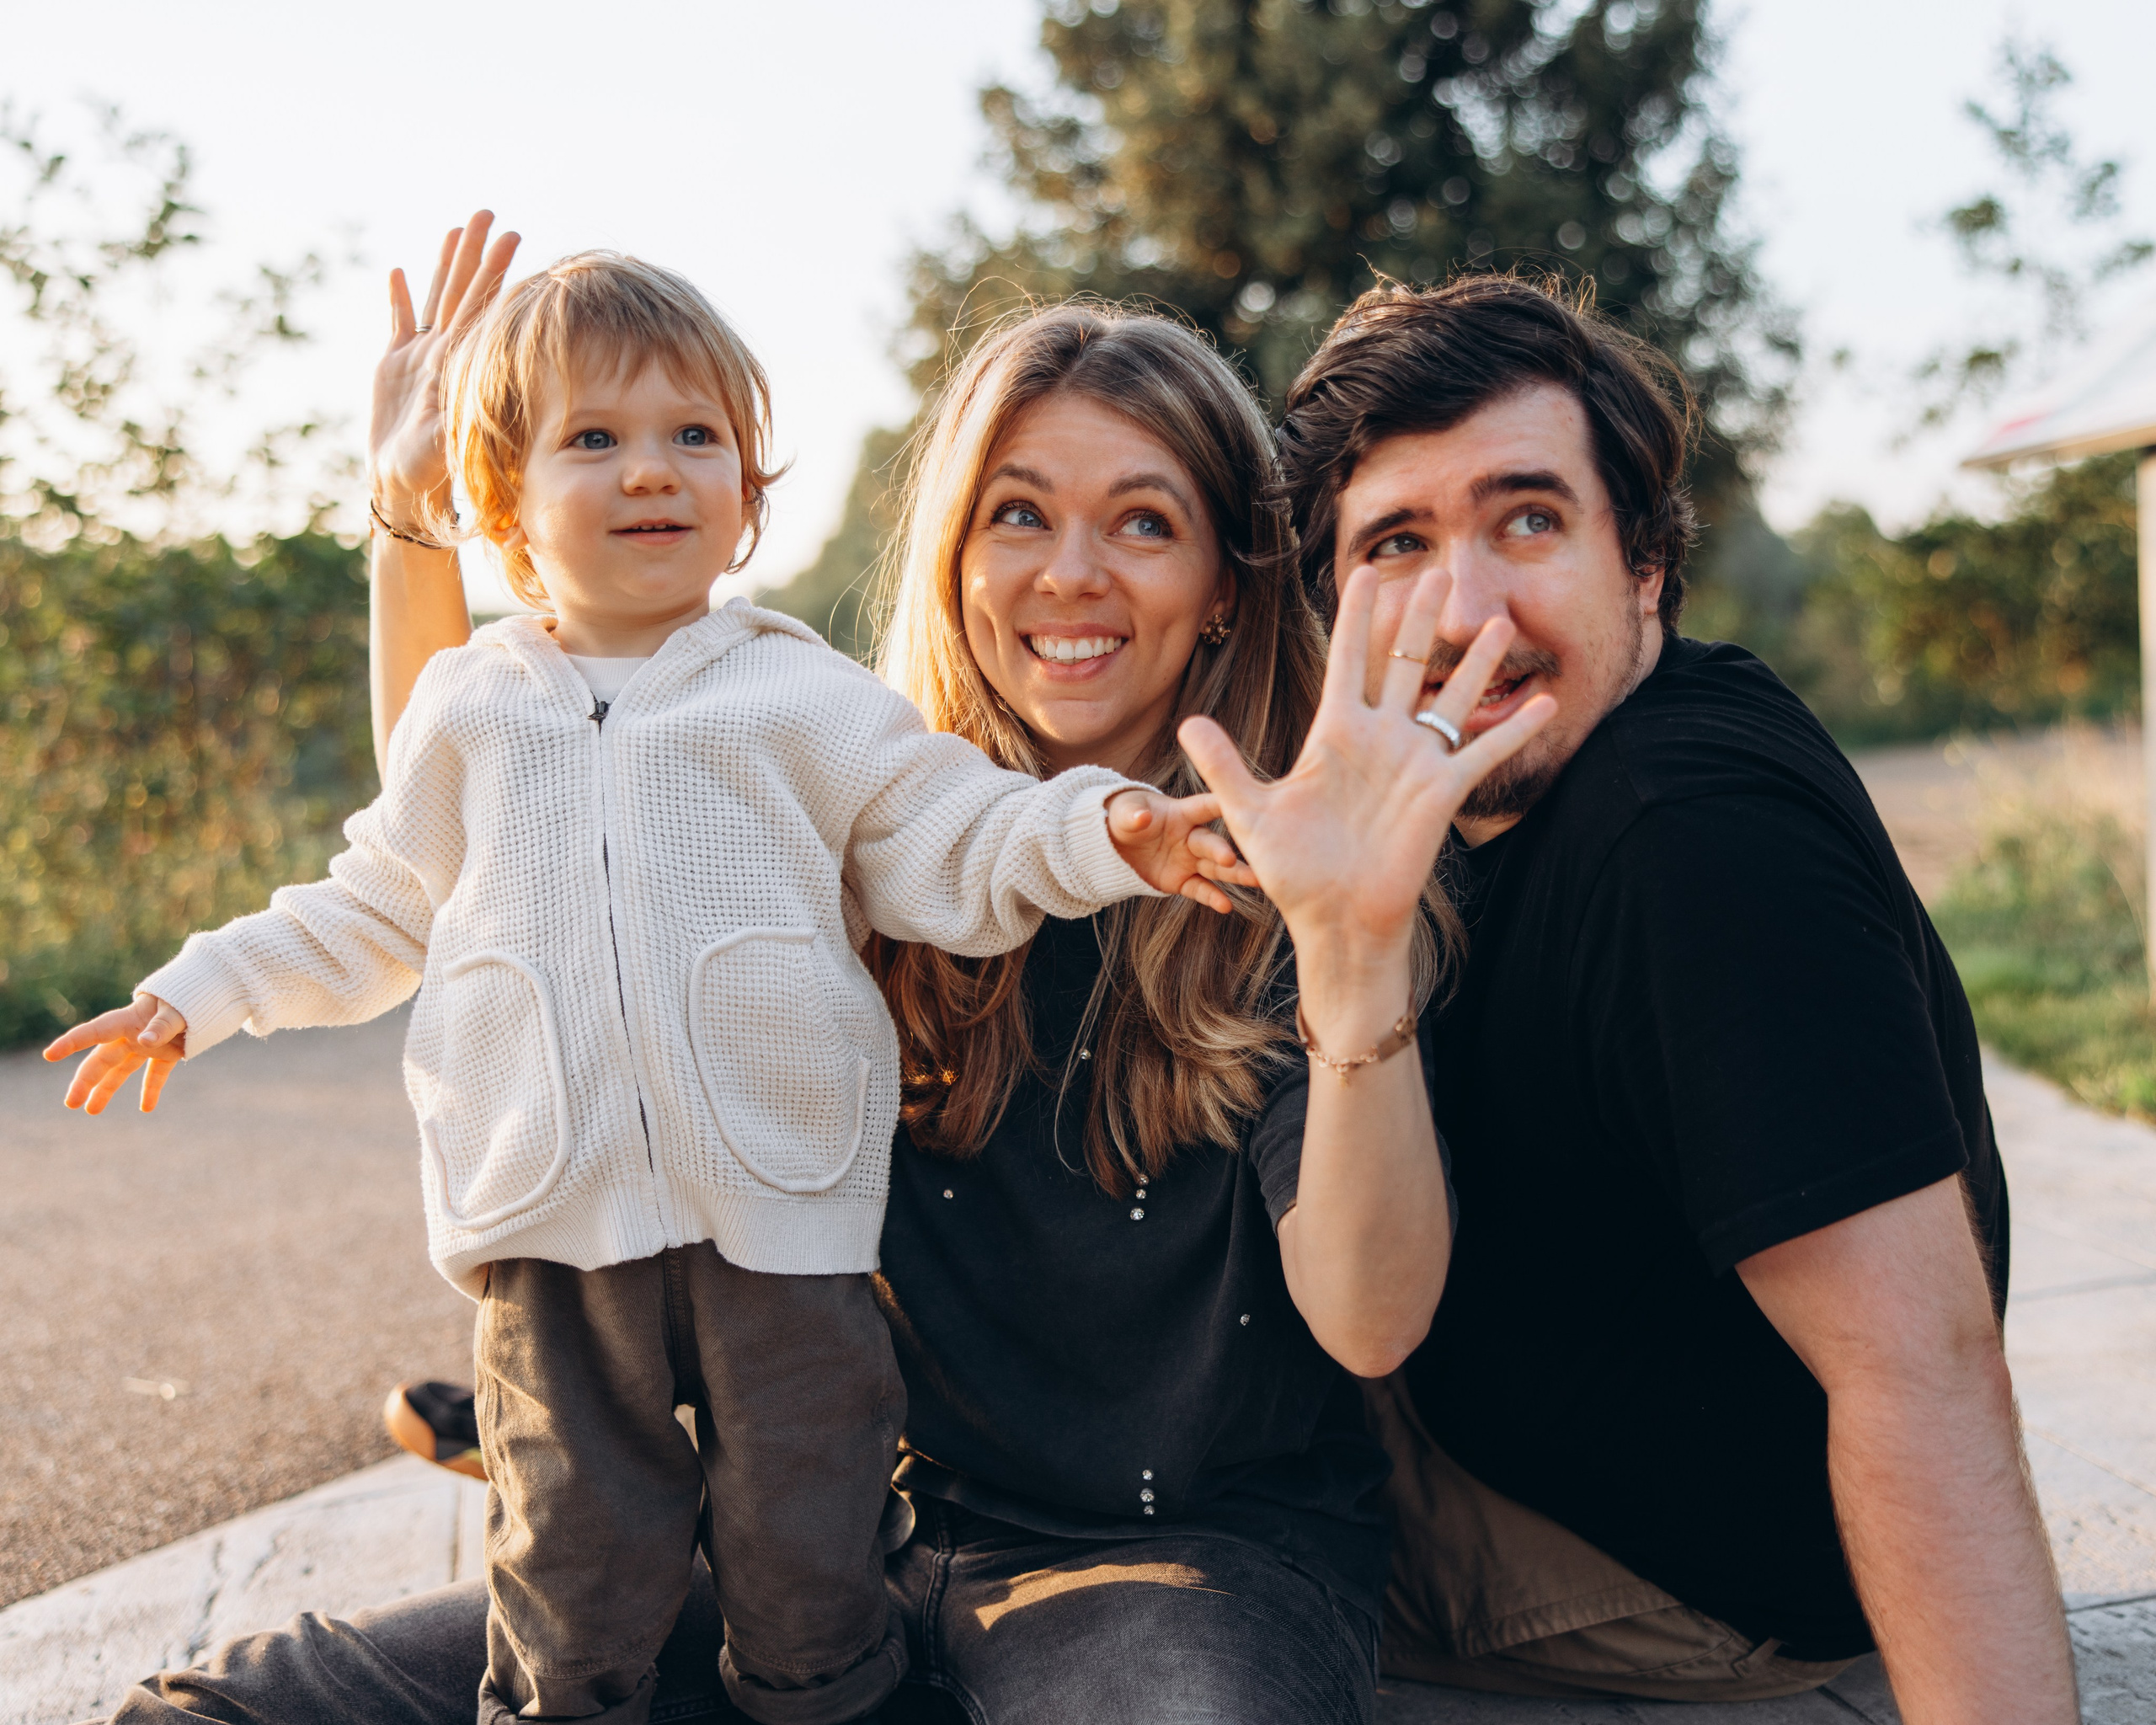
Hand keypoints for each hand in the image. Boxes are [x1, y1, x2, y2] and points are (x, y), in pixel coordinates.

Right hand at [44, 995, 188, 1114]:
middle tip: (70, 1103)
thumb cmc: (190, 996)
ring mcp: (149, 1044)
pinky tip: (147, 1108)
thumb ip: (162, 1024)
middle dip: (85, 1081)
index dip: (72, 1042)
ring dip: (107, 1089)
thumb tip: (144, 1041)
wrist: (213, 992)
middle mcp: (133, 1033)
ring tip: (91, 1111)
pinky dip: (151, 1090)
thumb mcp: (177, 1009)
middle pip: (103, 1059)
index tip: (50, 1055)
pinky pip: (155, 1074)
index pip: (95, 1031)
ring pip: (121, 1070)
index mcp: (130, 1018)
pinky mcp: (168, 1053)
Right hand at [369, 210, 521, 526]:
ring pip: (436, 298)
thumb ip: (452, 418)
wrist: (405, 487)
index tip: (514, 238)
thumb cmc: (432, 473)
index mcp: (460, 364)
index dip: (495, 273)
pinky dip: (398, 299)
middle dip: (475, 254)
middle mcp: (445, 353)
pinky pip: (398, 324)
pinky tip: (398, 271)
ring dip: (445, 264)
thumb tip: (460, 400)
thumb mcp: (446, 443)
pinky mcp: (394, 366)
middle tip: (488, 214)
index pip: (482, 308)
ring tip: (455, 229)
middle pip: (462, 292)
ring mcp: (421, 357)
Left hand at [1106, 788, 1259, 912]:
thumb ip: (1133, 814)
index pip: (1206, 807)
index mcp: (1182, 814)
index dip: (1223, 804)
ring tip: (1256, 880)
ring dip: (1235, 875)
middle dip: (1221, 851)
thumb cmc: (1125, 817)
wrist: (1115, 845)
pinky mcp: (1182, 881)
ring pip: (1216, 868)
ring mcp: (1190, 860)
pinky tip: (1226, 906)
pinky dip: (1212, 898)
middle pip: (1211, 843)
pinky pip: (1200, 890)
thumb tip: (1142, 817)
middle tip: (1230, 859)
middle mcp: (1192, 837)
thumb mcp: (1124, 812)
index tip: (1245, 802)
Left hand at [1178, 562, 1554, 955]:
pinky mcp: (1443, 792)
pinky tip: (1545, 701)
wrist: (1335, 918)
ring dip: (1476, 662)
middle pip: (1405, 663)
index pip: (1349, 659)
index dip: (1359, 616)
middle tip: (1442, 573)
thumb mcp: (1251, 813)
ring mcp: (1415, 762)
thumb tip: (1186, 723)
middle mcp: (1380, 738)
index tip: (1370, 571)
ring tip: (1500, 621)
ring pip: (1451, 697)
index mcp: (1334, 733)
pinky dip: (1516, 728)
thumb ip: (1224, 764)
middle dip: (1422, 618)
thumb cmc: (1293, 870)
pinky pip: (1485, 753)